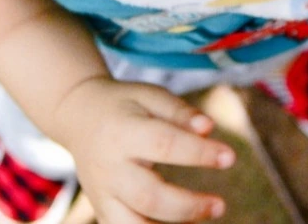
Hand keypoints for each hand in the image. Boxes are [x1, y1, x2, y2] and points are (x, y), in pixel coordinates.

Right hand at [48, 76, 233, 222]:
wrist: (78, 116)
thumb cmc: (123, 105)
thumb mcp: (149, 95)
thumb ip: (179, 112)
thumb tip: (209, 127)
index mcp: (122, 132)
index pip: (164, 144)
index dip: (199, 152)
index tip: (230, 156)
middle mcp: (109, 167)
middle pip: (148, 196)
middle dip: (187, 206)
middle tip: (220, 206)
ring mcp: (102, 193)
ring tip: (202, 218)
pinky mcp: (102, 209)